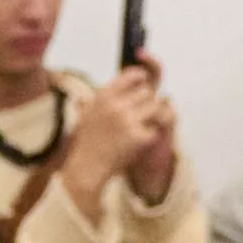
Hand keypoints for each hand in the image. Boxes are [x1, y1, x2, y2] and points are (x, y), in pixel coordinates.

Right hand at [63, 65, 174, 214]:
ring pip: (155, 107)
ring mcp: (127, 121)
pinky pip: (155, 128)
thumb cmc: (88, 140)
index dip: (141, 77)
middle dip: (146, 102)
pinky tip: (137, 141)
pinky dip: (149, 134)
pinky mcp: (138, 137)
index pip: (131, 75)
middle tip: (139, 115)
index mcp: (102, 96)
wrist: (87, 167)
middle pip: (147, 92)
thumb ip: (101, 95)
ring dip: (151, 116)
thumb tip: (114, 81)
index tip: (145, 80)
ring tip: (140, 126)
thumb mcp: (87, 112)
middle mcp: (115, 105)